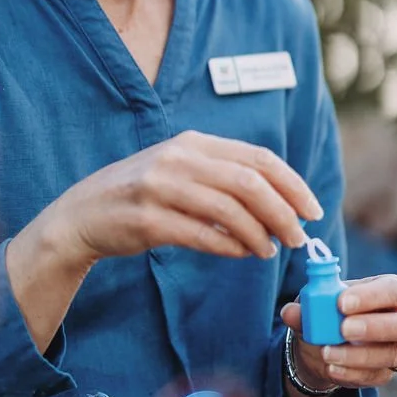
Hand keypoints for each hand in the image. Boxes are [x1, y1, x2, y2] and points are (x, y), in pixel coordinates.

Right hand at [53, 129, 319, 266]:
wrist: (83, 213)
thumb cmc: (142, 194)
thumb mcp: (181, 171)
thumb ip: (223, 178)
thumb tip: (280, 204)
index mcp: (193, 143)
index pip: (258, 158)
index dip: (292, 184)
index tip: (313, 210)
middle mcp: (178, 158)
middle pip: (249, 183)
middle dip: (283, 213)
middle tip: (299, 238)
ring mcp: (160, 187)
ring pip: (229, 211)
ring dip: (259, 235)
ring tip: (270, 251)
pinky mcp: (147, 219)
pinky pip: (201, 235)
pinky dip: (229, 247)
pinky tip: (241, 254)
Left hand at [279, 275, 396, 391]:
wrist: (325, 342)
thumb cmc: (329, 310)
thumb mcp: (316, 303)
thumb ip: (305, 307)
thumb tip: (290, 312)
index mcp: (394, 290)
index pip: (393, 289)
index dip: (371, 296)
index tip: (341, 303)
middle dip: (376, 327)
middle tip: (343, 329)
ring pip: (393, 354)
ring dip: (358, 355)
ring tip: (327, 352)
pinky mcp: (389, 372)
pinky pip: (379, 376)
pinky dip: (353, 373)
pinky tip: (332, 369)